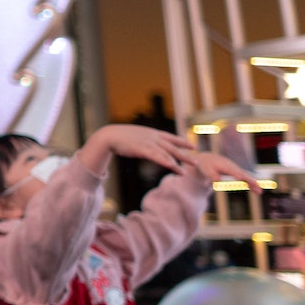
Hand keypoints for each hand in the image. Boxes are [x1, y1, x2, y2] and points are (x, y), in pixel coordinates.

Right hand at [76, 124, 195, 178]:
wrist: (109, 136)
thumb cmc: (119, 137)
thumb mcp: (135, 137)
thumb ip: (143, 140)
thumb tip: (146, 145)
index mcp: (152, 133)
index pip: (171, 137)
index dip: (182, 141)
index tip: (192, 146)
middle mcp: (153, 137)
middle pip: (173, 147)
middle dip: (185, 155)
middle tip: (196, 162)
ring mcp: (148, 143)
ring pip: (166, 153)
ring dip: (177, 163)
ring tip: (184, 172)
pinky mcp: (142, 149)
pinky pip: (157, 156)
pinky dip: (165, 161)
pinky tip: (172, 166)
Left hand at [186, 150, 258, 192]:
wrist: (207, 160)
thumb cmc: (205, 165)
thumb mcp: (206, 170)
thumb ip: (212, 175)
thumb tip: (217, 181)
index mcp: (225, 165)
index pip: (233, 171)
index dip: (238, 175)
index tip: (241, 178)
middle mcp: (233, 167)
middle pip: (244, 175)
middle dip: (250, 181)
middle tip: (258, 187)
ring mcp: (235, 170)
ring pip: (246, 178)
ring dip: (253, 185)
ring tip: (260, 192)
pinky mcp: (236, 173)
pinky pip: (244, 179)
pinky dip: (250, 184)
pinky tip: (255, 191)